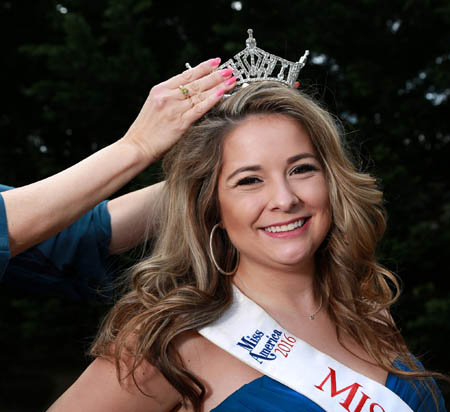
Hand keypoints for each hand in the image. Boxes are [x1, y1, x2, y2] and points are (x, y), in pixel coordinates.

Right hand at [122, 58, 236, 162]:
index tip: (216, 62)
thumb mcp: (155, 107)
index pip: (186, 75)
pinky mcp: (180, 123)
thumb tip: (189, 94)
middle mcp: (167, 96)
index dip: (203, 67)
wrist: (136, 146)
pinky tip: (222, 93)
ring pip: (200, 94)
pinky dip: (211, 100)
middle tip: (229, 69)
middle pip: (196, 82)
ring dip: (218, 85)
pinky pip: (199, 108)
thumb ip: (170, 99)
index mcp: (160, 90)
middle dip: (215, 75)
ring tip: (232, 80)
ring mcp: (174, 109)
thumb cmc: (146, 130)